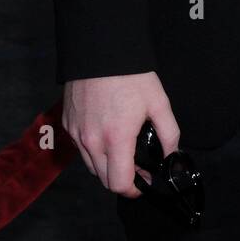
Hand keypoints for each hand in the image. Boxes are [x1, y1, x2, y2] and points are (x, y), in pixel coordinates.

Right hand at [62, 71, 179, 197]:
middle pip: (104, 179)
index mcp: (116, 139)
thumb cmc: (130, 74)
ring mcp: (77, 133)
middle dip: (121, 178)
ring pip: (90, 166)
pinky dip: (92, 149)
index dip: (134, 190)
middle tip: (137, 164)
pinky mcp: (68, 124)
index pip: (119, 184)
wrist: (100, 50)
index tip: (144, 182)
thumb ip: (169, 133)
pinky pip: (80, 148)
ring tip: (121, 148)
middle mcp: (92, 141)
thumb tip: (171, 154)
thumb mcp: (158, 102)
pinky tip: (106, 132)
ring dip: (106, 165)